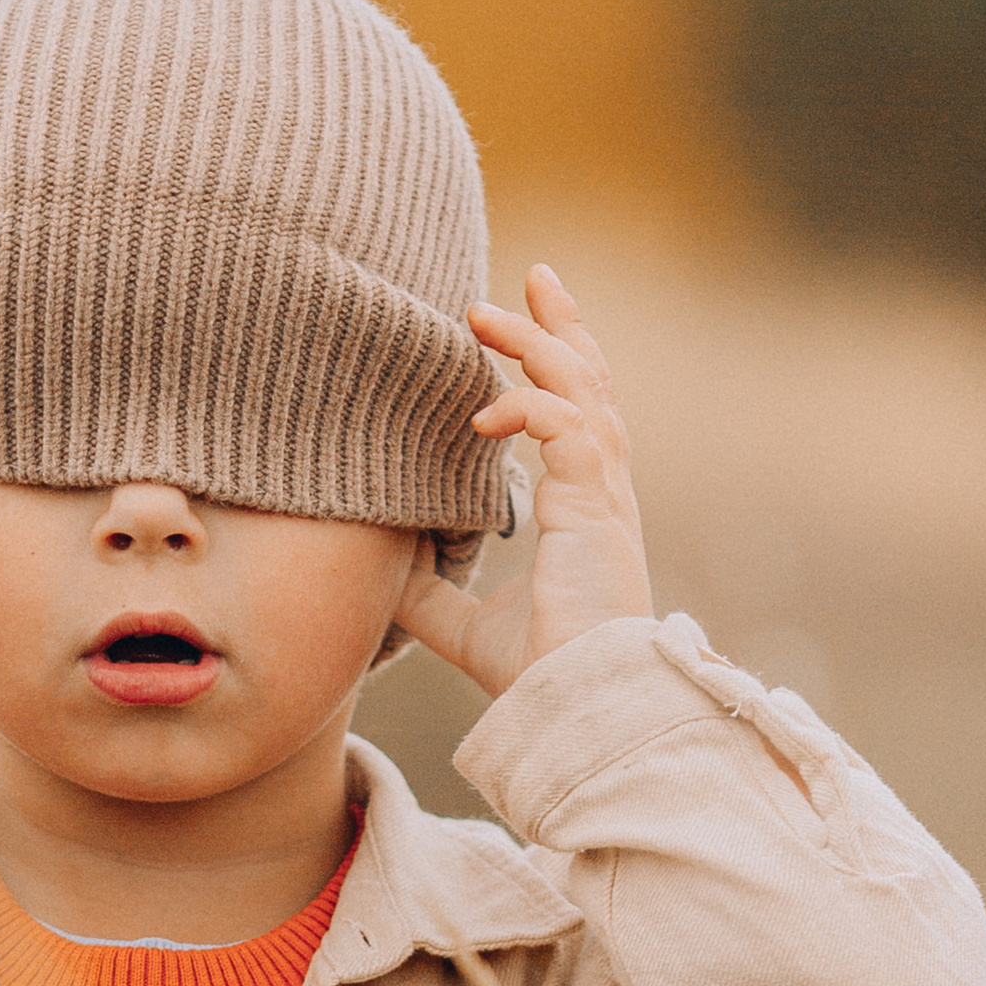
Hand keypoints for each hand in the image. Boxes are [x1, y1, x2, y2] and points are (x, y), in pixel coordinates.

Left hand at [396, 264, 652, 698]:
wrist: (578, 709)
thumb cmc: (539, 676)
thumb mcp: (463, 628)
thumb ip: (429, 594)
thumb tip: (381, 571)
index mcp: (583, 508)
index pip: (576, 413)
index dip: (553, 361)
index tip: (517, 319)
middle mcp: (600, 492)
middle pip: (592, 380)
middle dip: (561, 324)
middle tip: (531, 275)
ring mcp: (603, 496)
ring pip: (583, 390)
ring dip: (537, 346)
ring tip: (485, 314)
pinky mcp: (595, 509)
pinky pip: (568, 430)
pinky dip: (528, 409)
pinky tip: (483, 414)